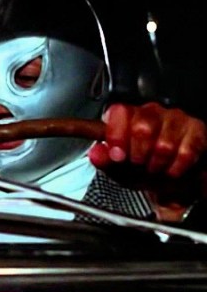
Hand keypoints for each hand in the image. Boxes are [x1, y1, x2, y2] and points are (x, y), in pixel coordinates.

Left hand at [90, 102, 206, 205]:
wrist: (168, 180)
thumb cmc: (141, 168)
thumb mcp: (117, 167)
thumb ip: (104, 160)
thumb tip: (95, 154)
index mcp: (127, 116)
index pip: (119, 112)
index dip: (117, 135)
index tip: (117, 155)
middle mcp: (151, 112)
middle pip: (142, 128)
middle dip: (138, 155)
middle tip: (138, 165)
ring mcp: (175, 118)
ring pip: (164, 144)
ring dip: (156, 165)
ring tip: (153, 168)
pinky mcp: (196, 129)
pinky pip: (185, 152)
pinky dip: (175, 168)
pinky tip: (170, 169)